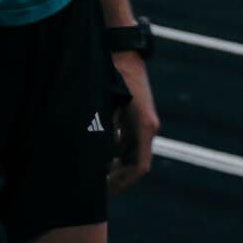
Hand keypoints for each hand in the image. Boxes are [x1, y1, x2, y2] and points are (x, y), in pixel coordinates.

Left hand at [108, 56, 158, 195]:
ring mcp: (143, 122)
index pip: (139, 167)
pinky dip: (115, 152)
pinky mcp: (137, 117)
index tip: (104, 191)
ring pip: (131, 154)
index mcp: (145, 127)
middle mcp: (148, 127)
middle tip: (95, 188)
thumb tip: (99, 156)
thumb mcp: (106, 103)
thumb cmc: (114, 74)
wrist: (123, 51)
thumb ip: (106, 130)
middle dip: (117, 178)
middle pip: (135, 164)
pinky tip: (98, 156)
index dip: (122, 182)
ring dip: (115, 166)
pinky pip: (129, 142)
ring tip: (94, 175)